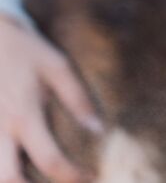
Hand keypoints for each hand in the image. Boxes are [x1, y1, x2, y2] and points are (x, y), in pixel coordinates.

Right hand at [0, 17, 99, 182]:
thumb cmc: (25, 51)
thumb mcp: (58, 67)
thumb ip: (78, 99)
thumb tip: (98, 129)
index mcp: (24, 116)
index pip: (50, 161)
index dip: (72, 176)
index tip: (89, 176)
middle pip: (8, 180)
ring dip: (12, 181)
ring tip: (35, 180)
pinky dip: (0, 165)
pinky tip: (16, 162)